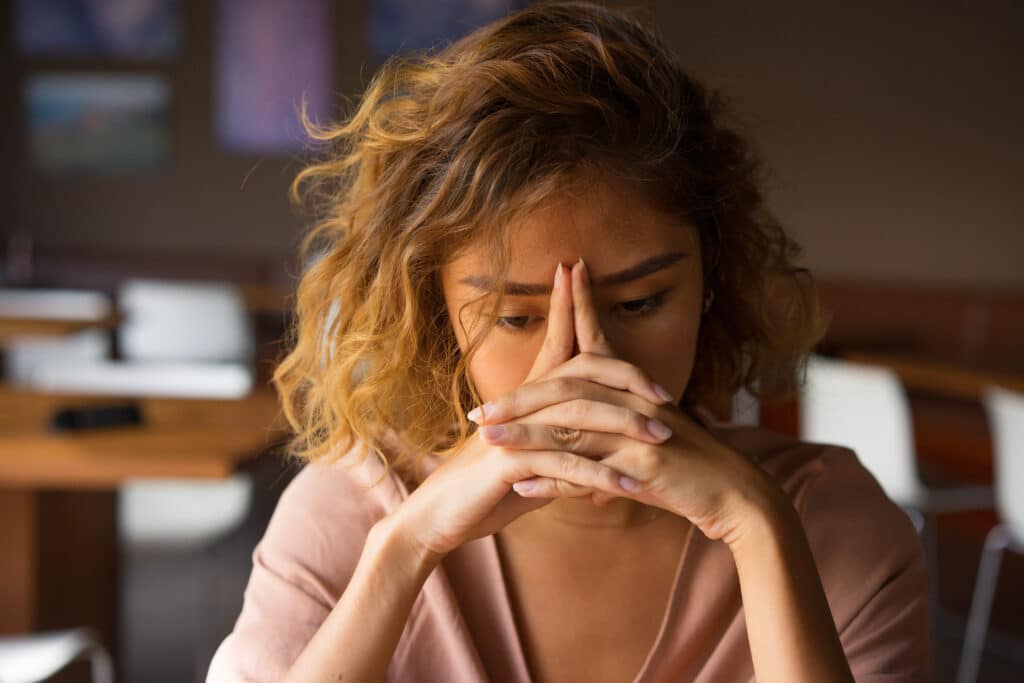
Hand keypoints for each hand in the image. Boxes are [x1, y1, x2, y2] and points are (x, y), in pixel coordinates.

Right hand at [392, 262, 638, 558]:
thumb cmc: (487, 487)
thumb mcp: (531, 460)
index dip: (571, 306)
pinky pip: (564, 464)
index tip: (582, 271)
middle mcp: (521, 405)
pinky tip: (629, 486)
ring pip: (578, 416)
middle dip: (625, 377)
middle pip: (579, 373)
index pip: (558, 342)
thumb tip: (596, 443)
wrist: (440, 515)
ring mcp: (514, 431)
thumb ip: (562, 444)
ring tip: (662, 439)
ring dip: (624, 427)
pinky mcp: (508, 462)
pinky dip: (600, 475)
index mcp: (527, 397)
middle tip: (666, 395)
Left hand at [471, 258, 780, 543]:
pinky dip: (553, 481)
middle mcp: (632, 404)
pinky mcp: (642, 468)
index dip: (575, 308)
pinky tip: (523, 488)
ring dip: (523, 437)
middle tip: (476, 411)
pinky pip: (588, 472)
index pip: (595, 341)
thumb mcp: (645, 439)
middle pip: (565, 389)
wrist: (733, 493)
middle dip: (518, 399)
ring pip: (569, 429)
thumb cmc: (687, 467)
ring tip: (486, 442)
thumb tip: (576, 446)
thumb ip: (608, 433)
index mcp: (632, 390)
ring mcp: (637, 434)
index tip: (558, 275)